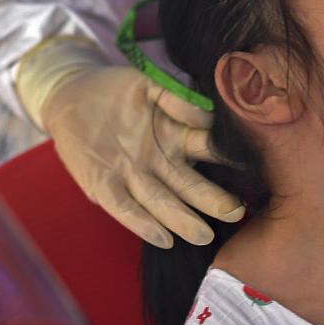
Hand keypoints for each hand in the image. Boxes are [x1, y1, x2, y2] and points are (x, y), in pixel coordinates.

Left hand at [41, 66, 243, 247]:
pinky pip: (124, 207)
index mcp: (174, 137)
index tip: (252, 171)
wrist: (71, 96)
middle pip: (189, 184)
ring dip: (181, 218)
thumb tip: (205, 115)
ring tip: (202, 234)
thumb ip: (176, 96)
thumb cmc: (116, 91)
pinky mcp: (101, 184)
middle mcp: (158, 161)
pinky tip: (163, 239)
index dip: (228, 161)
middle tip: (235, 212)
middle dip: (212, 200)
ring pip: (161, 200)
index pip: (208, 152)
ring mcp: (132, 174)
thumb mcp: (148, 85)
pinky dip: (143, 224)